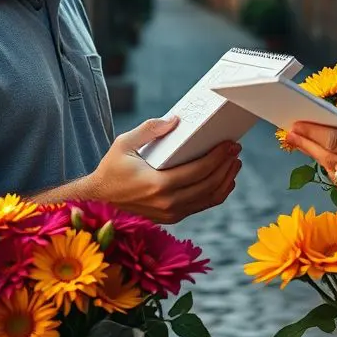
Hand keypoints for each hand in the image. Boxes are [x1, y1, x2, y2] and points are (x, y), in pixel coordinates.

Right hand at [84, 117, 241, 222]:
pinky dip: (217, 193)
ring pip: (209, 199)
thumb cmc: (112, 167)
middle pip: (209, 185)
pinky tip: (224, 180)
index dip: (218, 157)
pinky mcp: (172, 217)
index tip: (230, 144)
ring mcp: (171, 213)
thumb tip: (175, 120)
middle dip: (226, 166)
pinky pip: (201, 205)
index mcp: (157, 185)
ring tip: (234, 163)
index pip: (199, 171)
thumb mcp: (124, 143)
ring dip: (226, 180)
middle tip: (236, 150)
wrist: (100, 197)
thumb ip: (149, 129)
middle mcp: (167, 203)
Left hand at [286, 86, 336, 207]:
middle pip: (328, 158)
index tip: (295, 124)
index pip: (335, 141)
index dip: (312, 132)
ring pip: (334, 173)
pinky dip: (334, 171)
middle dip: (307, 145)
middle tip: (290, 133)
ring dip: (318, 157)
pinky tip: (326, 157)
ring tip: (304, 143)